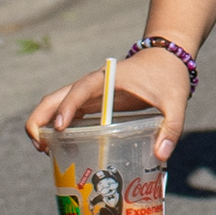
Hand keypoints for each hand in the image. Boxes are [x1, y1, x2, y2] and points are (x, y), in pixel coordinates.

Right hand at [27, 47, 193, 164]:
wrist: (166, 58)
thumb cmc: (169, 77)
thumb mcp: (176, 102)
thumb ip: (171, 128)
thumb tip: (160, 155)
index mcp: (108, 79)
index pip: (80, 90)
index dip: (67, 107)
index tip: (59, 128)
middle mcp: (93, 85)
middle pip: (54, 98)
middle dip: (40, 119)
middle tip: (40, 147)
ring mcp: (90, 93)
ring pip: (56, 105)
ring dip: (44, 124)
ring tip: (44, 152)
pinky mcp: (93, 101)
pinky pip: (68, 112)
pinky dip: (57, 127)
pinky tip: (58, 148)